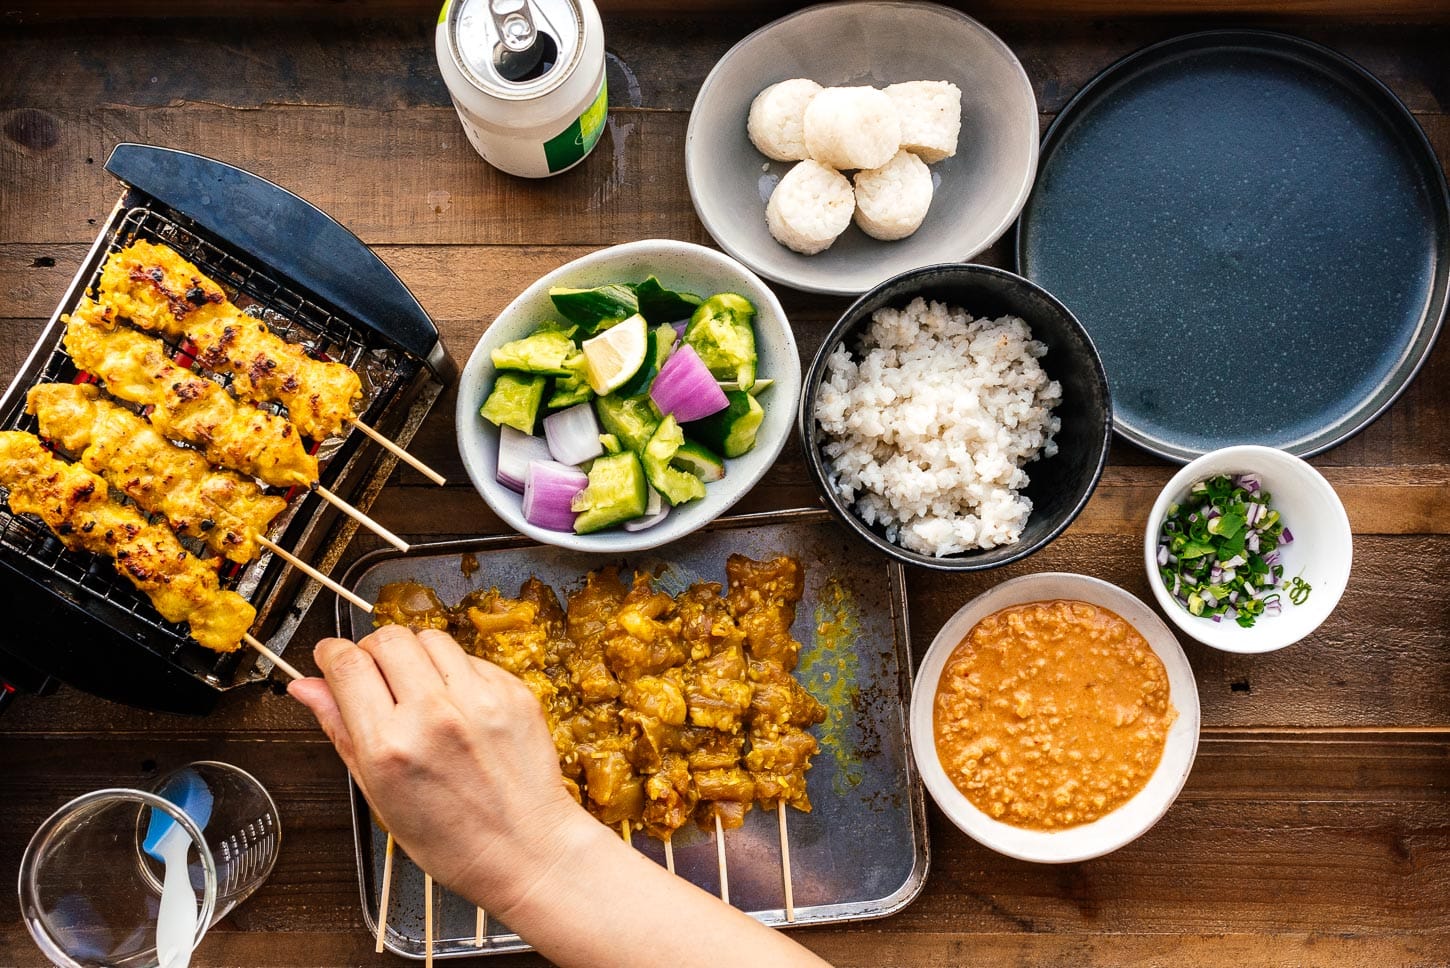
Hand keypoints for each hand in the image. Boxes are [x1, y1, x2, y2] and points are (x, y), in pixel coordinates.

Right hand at [288, 626, 586, 912]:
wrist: (525, 849)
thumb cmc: (450, 838)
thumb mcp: (378, 795)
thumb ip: (341, 731)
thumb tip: (306, 687)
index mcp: (390, 746)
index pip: (348, 665)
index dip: (331, 654)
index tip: (330, 657)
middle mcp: (434, 715)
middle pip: (388, 639)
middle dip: (371, 649)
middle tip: (374, 674)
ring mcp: (478, 699)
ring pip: (430, 638)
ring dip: (414, 655)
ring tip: (417, 689)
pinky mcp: (512, 692)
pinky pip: (470, 658)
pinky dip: (453, 672)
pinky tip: (454, 704)